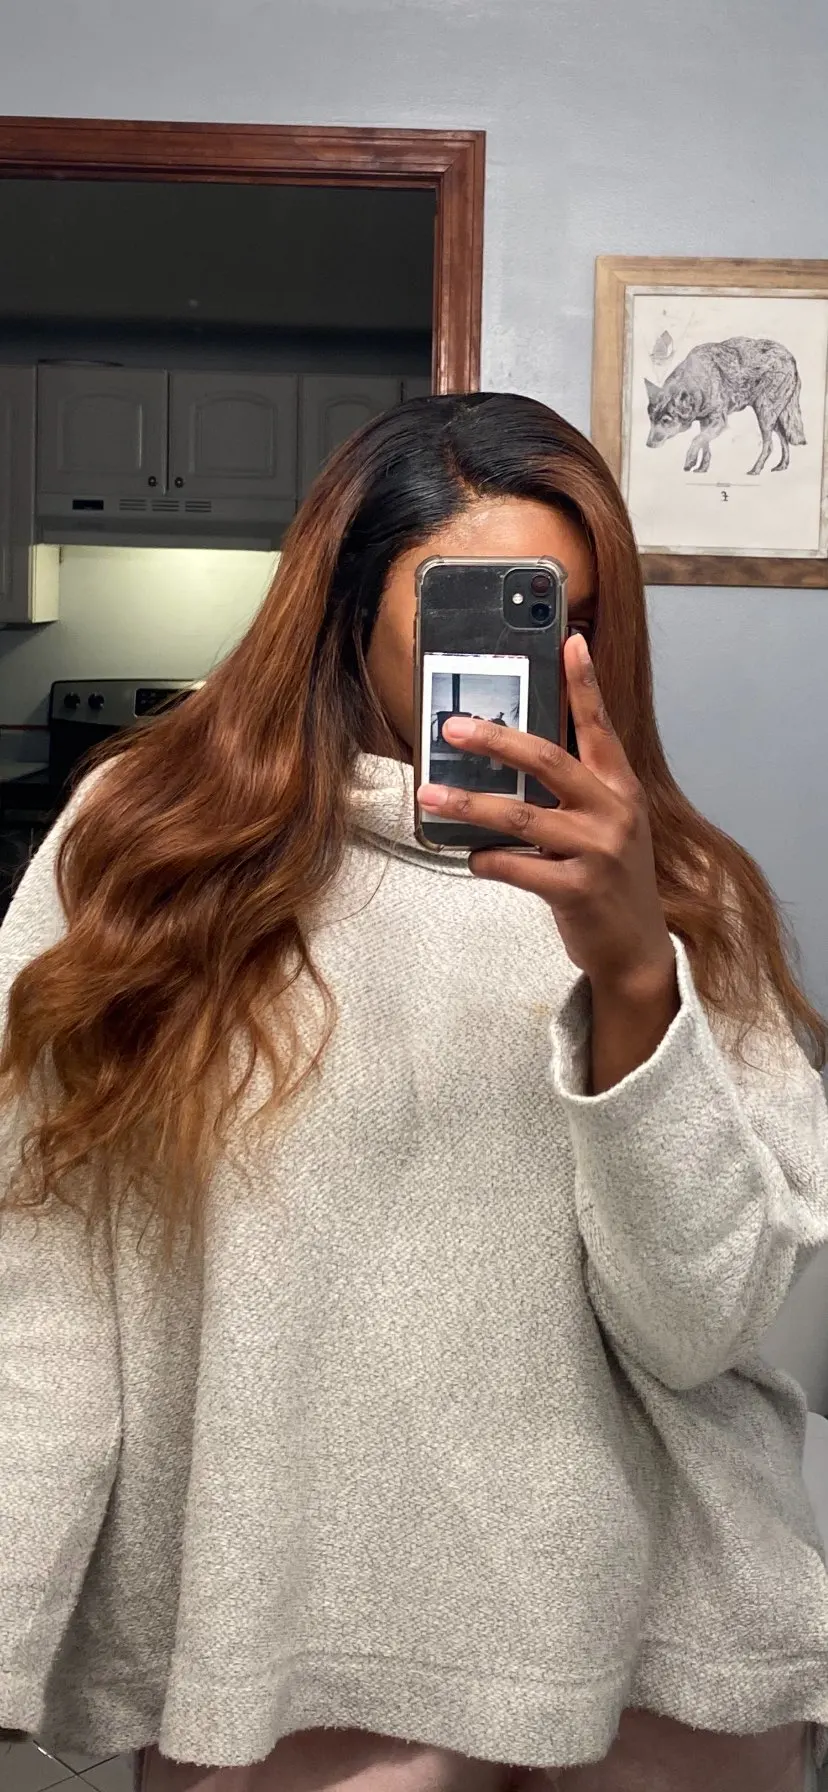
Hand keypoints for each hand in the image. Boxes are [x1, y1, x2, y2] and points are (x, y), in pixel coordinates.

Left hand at [417, 632, 678, 1086]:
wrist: (636, 948)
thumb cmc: (610, 879)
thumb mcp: (605, 825)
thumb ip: (574, 791)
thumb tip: (512, 759)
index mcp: (619, 788)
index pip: (600, 726)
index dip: (583, 683)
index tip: (569, 641)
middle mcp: (613, 812)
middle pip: (548, 761)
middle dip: (495, 740)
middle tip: (453, 728)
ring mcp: (597, 851)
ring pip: (520, 816)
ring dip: (469, 805)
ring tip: (430, 796)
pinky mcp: (577, 890)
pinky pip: (517, 867)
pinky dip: (487, 860)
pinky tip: (472, 857)